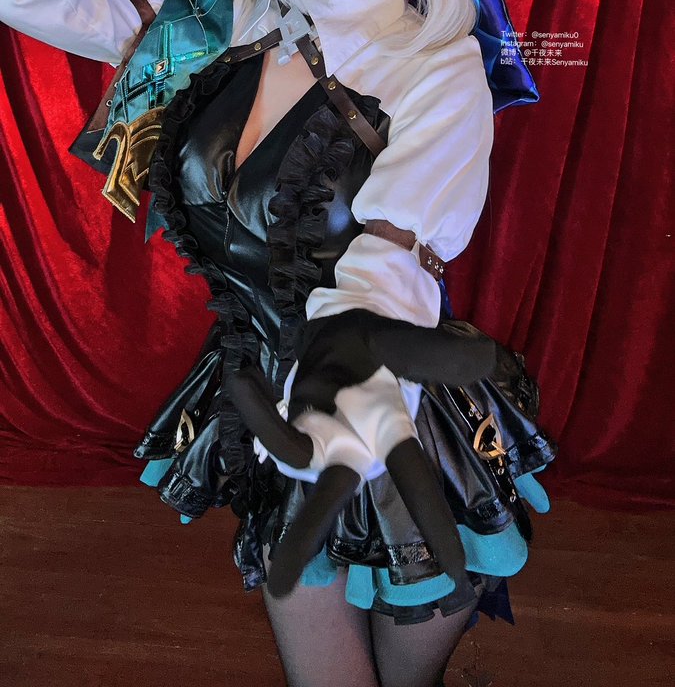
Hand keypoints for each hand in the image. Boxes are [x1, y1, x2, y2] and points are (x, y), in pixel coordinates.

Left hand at [227, 310, 496, 596]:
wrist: (342, 325)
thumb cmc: (374, 343)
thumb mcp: (399, 341)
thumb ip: (433, 354)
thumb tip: (484, 357)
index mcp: (388, 432)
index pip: (415, 482)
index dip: (437, 525)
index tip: (456, 572)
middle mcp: (351, 445)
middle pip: (331, 496)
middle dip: (305, 537)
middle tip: (281, 591)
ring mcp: (317, 435)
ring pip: (291, 456)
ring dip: (265, 426)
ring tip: (242, 380)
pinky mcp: (292, 418)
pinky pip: (271, 421)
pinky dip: (256, 402)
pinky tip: (243, 375)